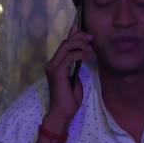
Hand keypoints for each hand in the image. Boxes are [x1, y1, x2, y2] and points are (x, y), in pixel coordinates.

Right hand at [43, 13, 93, 127]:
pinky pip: (69, 56)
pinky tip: (87, 57)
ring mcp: (52, 67)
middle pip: (65, 42)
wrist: (63, 113)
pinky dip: (79, 54)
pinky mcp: (56, 72)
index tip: (83, 29)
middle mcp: (51, 63)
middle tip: (92, 39)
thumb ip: (76, 66)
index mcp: (55, 64)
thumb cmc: (69, 99)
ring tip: (91, 50)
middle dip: (79, 37)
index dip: (72, 34)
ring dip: (80, 45)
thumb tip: (81, 55)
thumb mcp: (75, 78)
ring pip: (66, 46)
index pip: (63, 44)